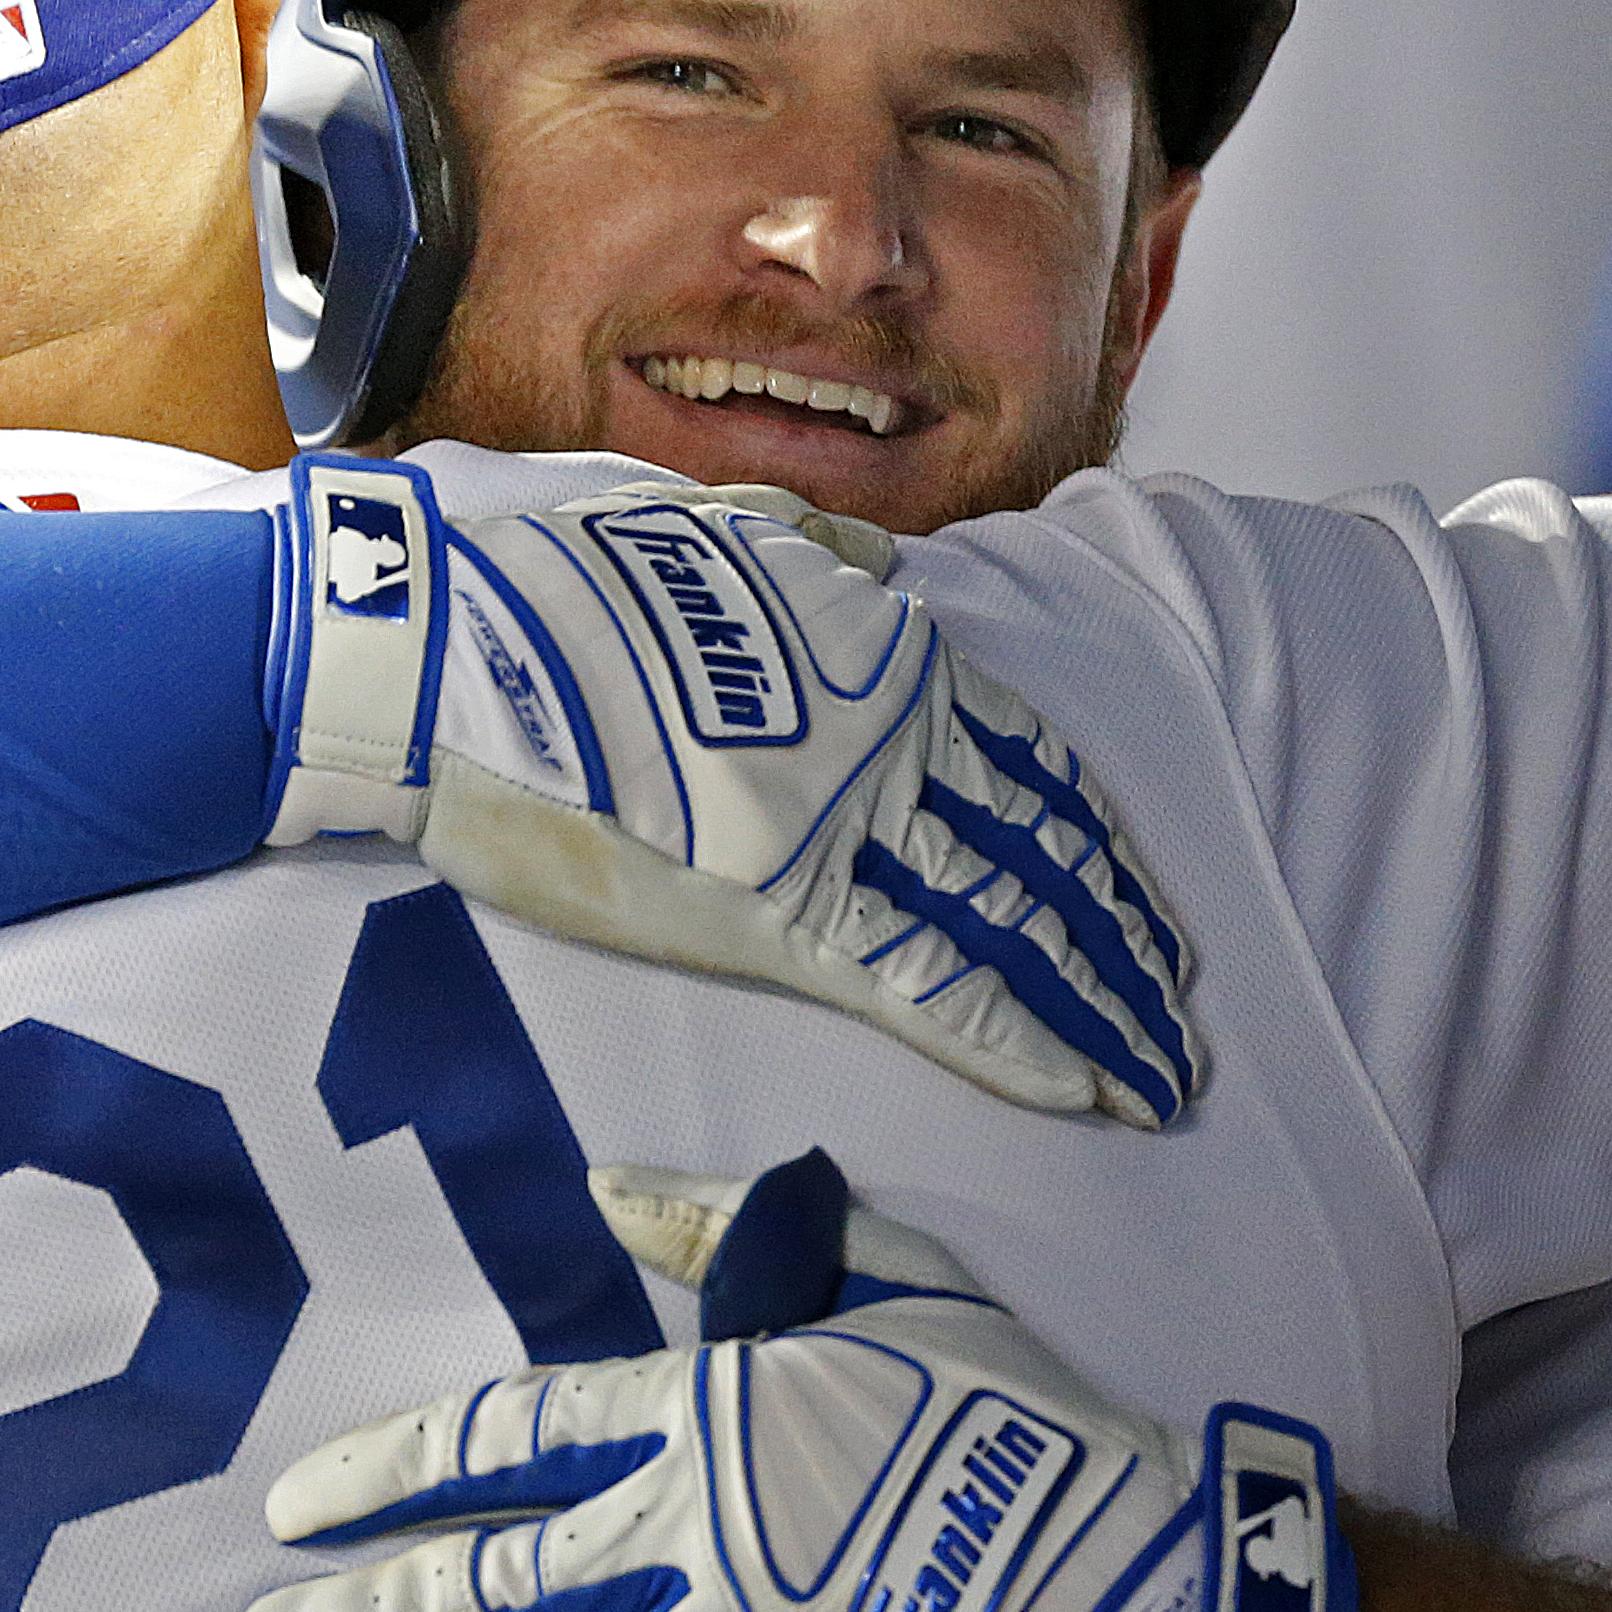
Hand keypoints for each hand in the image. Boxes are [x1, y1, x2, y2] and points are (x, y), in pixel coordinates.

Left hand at [231, 1153, 1351, 1611]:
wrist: (1140, 1575)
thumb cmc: (1014, 1414)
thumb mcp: (886, 1274)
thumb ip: (731, 1229)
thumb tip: (604, 1187)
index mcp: (704, 1417)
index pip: (500, 1441)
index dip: (386, 1474)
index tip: (295, 1512)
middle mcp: (689, 1545)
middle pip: (480, 1591)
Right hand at [265, 458, 1200, 1127]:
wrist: (436, 630)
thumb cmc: (536, 571)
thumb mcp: (698, 526)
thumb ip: (799, 559)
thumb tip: (872, 573)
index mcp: (870, 647)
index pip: (1019, 760)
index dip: (1084, 837)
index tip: (1131, 897)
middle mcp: (884, 732)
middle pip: (1038, 851)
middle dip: (1115, 938)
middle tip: (1175, 1008)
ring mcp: (839, 822)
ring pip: (1009, 924)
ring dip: (1093, 1003)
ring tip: (1154, 1067)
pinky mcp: (775, 909)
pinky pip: (930, 984)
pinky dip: (1018, 1040)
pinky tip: (1083, 1085)